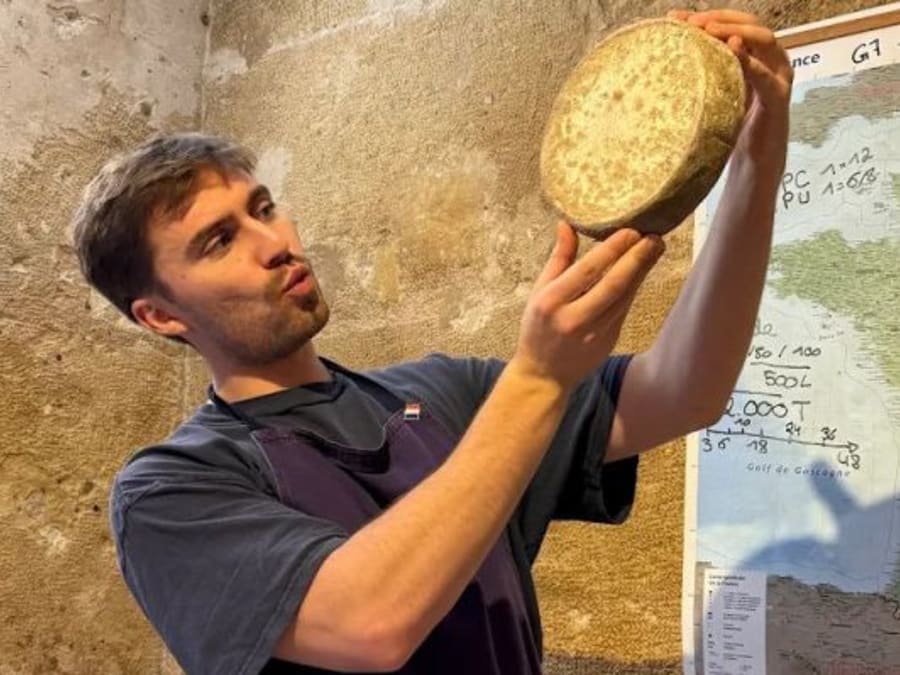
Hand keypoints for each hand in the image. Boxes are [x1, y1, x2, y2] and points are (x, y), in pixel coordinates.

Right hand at [513, 223, 663, 389]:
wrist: (544, 374)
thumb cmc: (538, 328)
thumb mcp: (539, 291)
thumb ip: (558, 259)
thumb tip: (567, 224)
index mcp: (551, 302)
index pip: (587, 271)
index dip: (612, 250)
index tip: (630, 230)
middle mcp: (573, 318)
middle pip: (613, 284)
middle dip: (636, 258)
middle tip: (653, 237)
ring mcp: (593, 333)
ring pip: (624, 297)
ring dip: (643, 271)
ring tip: (655, 247)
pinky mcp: (608, 341)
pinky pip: (625, 308)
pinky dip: (635, 287)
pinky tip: (643, 270)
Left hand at [669, 9, 793, 165]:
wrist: (752, 166)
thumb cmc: (730, 131)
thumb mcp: (713, 95)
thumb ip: (702, 73)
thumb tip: (667, 56)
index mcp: (754, 57)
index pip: (733, 24)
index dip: (707, 17)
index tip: (676, 18)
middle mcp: (770, 61)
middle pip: (751, 24)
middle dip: (721, 18)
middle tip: (693, 22)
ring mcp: (779, 77)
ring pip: (764, 40)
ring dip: (736, 31)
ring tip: (710, 30)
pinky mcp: (779, 99)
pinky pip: (766, 75)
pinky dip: (750, 61)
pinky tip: (732, 51)